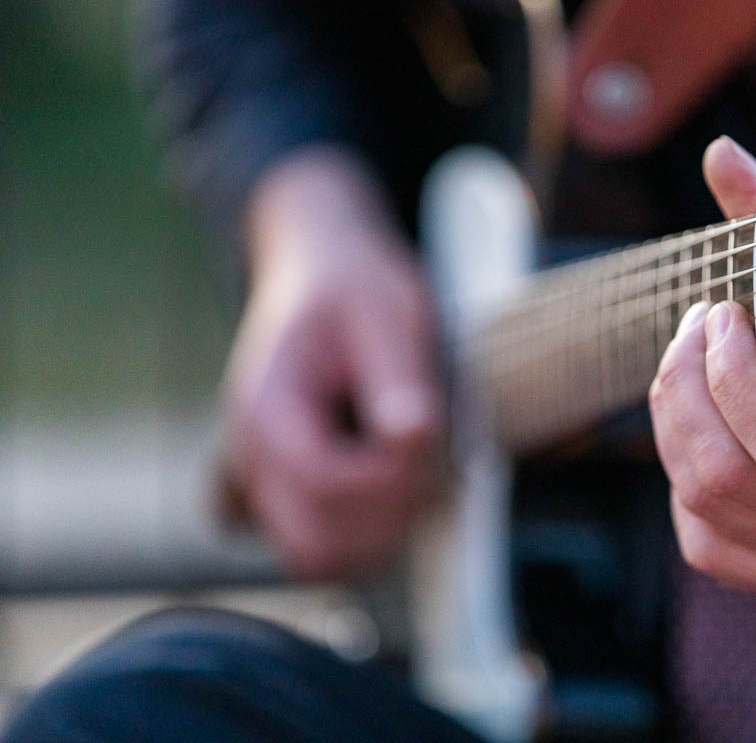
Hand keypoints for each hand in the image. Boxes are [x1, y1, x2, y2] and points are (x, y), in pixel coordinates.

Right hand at [224, 146, 444, 577]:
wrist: (324, 274)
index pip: (321, 483)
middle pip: (313, 543)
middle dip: (386, 516)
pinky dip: (372, 528)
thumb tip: (414, 434)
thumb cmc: (356, 290)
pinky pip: (328, 545)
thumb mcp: (390, 315)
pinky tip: (402, 477)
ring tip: (419, 465)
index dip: (387, 478)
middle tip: (430, 461)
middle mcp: (252, 456)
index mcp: (266, 407)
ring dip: (383, 528)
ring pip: (321, 556)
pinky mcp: (292, 493)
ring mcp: (266, 481)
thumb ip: (398, 378)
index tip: (429, 440)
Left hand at [648, 137, 755, 606]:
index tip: (728, 316)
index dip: (732, 380)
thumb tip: (719, 158)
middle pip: (724, 478)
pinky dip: (688, 484)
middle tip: (699, 327)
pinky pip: (710, 545)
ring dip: (677, 423)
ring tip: (699, 367)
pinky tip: (715, 434)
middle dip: (682, 387)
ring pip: (703, 509)